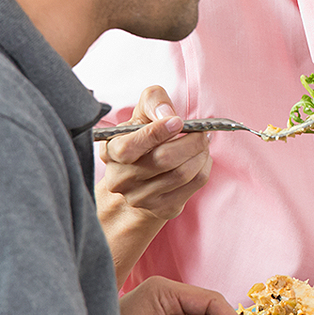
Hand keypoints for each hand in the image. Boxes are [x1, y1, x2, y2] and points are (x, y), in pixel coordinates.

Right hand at [97, 86, 210, 282]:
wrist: (118, 205)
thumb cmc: (130, 152)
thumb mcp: (131, 121)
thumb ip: (149, 105)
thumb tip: (170, 112)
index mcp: (111, 154)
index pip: (131, 142)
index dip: (156, 129)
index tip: (176, 119)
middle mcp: (121, 178)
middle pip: (165, 158)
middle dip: (190, 140)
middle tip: (201, 129)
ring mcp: (140, 198)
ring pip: (182, 172)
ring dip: (199, 153)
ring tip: (202, 140)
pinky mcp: (160, 209)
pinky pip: (191, 187)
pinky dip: (202, 169)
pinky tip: (200, 158)